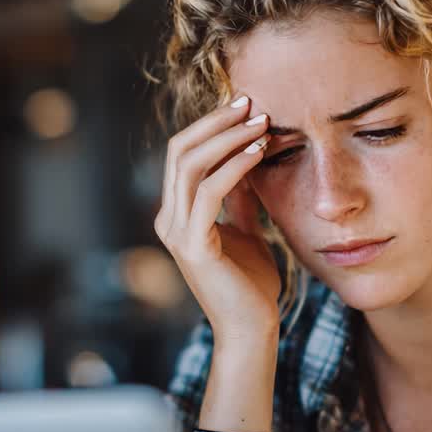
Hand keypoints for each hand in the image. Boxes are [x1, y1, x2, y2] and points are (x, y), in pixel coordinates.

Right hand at [154, 94, 281, 342]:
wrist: (252, 329)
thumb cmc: (250, 284)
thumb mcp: (245, 230)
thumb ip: (239, 199)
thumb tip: (247, 160)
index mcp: (177, 215)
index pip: (184, 154)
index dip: (211, 125)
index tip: (247, 105)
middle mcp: (169, 220)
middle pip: (181, 150)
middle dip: (217, 122)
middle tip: (252, 102)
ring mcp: (177, 233)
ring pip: (191, 165)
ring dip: (228, 138)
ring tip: (261, 122)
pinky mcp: (193, 246)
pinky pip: (209, 192)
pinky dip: (234, 166)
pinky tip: (259, 152)